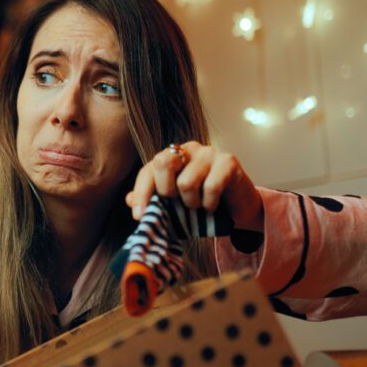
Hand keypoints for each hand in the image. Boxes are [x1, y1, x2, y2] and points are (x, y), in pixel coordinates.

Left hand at [125, 141, 263, 230]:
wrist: (237, 209)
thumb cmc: (201, 206)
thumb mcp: (174, 208)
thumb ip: (153, 202)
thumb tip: (129, 200)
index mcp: (170, 158)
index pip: (148, 171)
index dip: (141, 193)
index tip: (139, 216)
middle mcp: (187, 150)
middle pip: (162, 162)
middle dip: (166, 191)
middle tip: (177, 205)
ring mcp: (208, 152)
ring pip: (186, 182)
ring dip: (191, 203)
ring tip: (198, 207)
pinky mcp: (228, 160)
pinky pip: (211, 187)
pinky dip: (210, 204)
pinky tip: (212, 207)